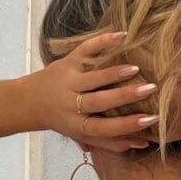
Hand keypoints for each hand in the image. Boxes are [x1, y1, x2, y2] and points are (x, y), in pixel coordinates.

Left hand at [30, 32, 160, 153]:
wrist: (30, 101)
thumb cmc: (64, 120)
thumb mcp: (83, 135)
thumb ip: (110, 141)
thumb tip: (143, 143)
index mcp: (78, 125)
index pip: (104, 128)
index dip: (127, 126)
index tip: (150, 120)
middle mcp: (73, 104)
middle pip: (99, 102)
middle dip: (125, 96)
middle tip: (150, 89)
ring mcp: (69, 80)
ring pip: (92, 77)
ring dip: (114, 73)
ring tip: (136, 68)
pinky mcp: (68, 61)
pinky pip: (85, 50)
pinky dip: (102, 42)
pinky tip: (121, 36)